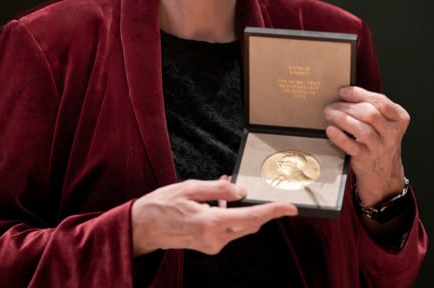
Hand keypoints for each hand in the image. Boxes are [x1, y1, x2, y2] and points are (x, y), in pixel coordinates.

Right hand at [131, 178, 297, 255]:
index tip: (289, 208)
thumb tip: (241, 191)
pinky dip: (229, 215)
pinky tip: (218, 201)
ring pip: (240, 226)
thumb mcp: (190, 188)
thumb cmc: (162, 205)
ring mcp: (212, 245)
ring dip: (241, 209)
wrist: (143, 228)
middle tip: (257, 189)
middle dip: (258, 207)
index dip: (273, 211)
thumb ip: (218, 190)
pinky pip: (228, 229)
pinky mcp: (209, 246)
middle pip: (250, 223)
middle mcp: (214, 239)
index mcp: (210, 223)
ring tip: (225, 187)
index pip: (251, 217)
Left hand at [324, 86, 409, 206]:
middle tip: (332, 106)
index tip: (343, 92)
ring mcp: (380, 147)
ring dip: (342, 119)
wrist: (383, 173)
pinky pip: (352, 146)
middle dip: (347, 107)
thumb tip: (345, 94)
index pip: (381, 102)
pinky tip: (330, 130)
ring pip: (362, 130)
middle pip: (370, 114)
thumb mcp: (384, 123)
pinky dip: (340, 137)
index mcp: (398, 119)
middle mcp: (392, 133)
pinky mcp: (367, 158)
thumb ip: (372, 108)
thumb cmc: (380, 142)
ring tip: (329, 114)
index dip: (359, 94)